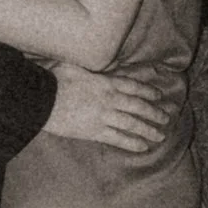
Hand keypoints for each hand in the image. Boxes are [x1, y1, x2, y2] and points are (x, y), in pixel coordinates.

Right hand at [44, 60, 175, 155]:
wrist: (41, 100)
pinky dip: (131, 143)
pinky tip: (143, 147)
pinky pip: (118, 139)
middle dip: (154, 112)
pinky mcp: (94, 132)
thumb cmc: (54, 80)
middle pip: (137, 106)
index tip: (159, 96)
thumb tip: (92, 60)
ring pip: (132, 124)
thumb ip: (88, 66)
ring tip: (160, 135)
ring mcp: (103, 116)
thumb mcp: (74, 65)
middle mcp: (109, 99)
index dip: (148, 91)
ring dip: (148, 129)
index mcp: (104, 82)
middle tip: (166, 118)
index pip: (133, 86)